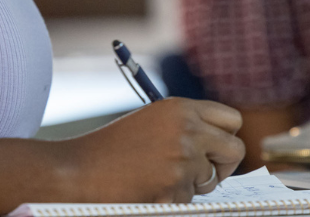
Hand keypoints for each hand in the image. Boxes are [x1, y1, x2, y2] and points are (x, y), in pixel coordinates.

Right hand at [65, 98, 243, 202]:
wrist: (74, 171)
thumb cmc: (109, 150)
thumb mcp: (151, 122)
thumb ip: (186, 127)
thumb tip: (219, 146)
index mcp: (181, 108)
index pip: (231, 120)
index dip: (226, 137)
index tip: (216, 149)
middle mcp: (187, 130)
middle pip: (235, 150)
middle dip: (224, 166)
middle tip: (205, 173)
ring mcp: (182, 161)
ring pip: (210, 180)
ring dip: (192, 185)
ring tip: (158, 179)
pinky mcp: (174, 188)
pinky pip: (189, 200)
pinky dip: (172, 200)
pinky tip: (147, 191)